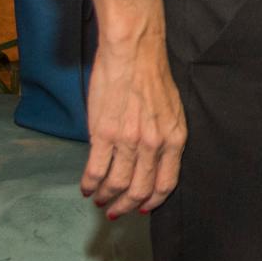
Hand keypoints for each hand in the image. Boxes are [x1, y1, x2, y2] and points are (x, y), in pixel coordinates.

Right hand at [81, 0, 186, 219]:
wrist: (134, 50)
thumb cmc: (151, 74)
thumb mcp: (170, 109)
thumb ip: (163, 136)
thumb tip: (151, 160)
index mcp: (175, 137)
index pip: (166, 183)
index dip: (153, 200)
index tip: (142, 208)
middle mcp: (154, 144)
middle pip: (140, 190)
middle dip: (127, 206)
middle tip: (115, 210)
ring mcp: (129, 140)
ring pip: (117, 185)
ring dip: (106, 197)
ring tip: (99, 198)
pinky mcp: (104, 134)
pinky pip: (95, 170)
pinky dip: (89, 184)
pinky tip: (86, 187)